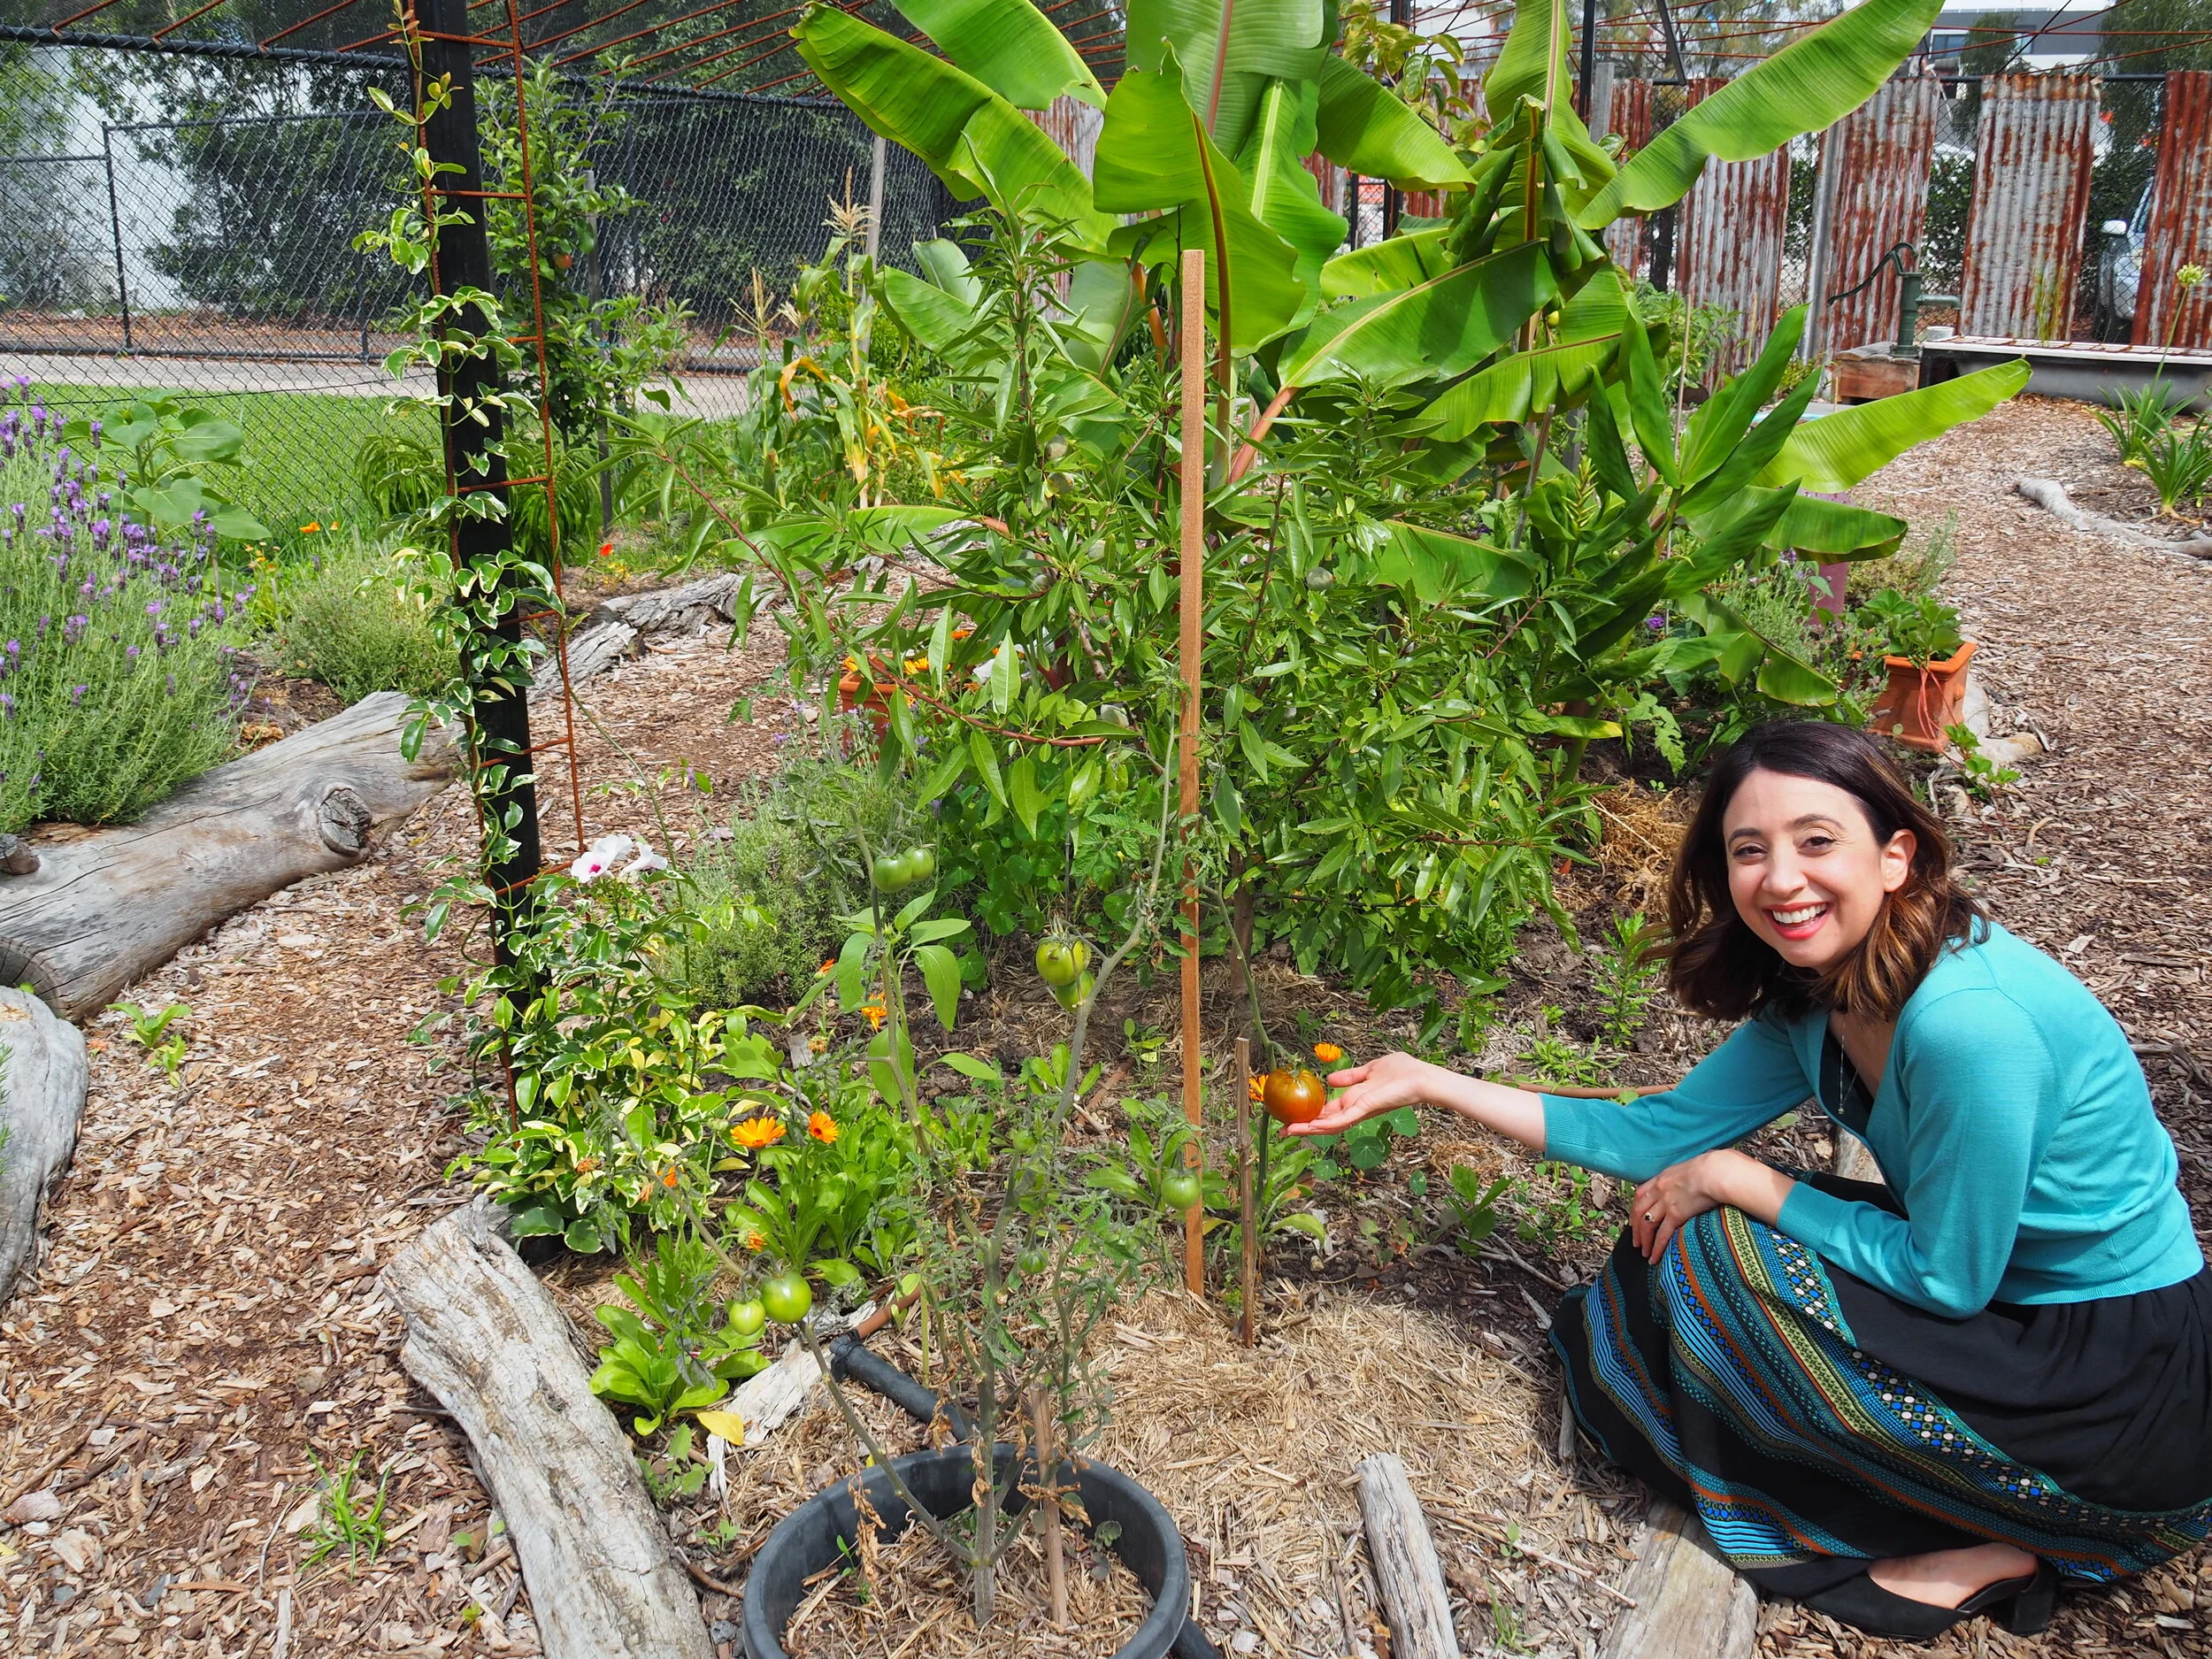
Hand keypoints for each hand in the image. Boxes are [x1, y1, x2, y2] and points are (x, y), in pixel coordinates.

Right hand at [1289, 1051, 1437, 1135]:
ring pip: (1331, 1124)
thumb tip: (1329, 1081)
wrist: (1423, 1078)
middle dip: (1305, 1127)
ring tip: (1290, 1131)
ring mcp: (1360, 1110)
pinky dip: (1327, 1124)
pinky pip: (1344, 1119)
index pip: (1329, 1110)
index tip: (1292, 1117)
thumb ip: (1350, 1077)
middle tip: (1283, 1131)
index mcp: (1355, 1098)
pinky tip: (1311, 1126)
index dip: (1311, 1115)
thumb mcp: (1370, 1069)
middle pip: (1326, 1121)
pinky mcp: (1366, 1109)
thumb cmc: (1403, 1072)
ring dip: (1310, 1128)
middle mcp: (1356, 1108)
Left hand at [1629, 1150, 1739, 1263]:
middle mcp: (1659, 1190)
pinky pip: (1662, 1234)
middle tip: (1635, 1241)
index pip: (1640, 1194)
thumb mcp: (1690, 1167)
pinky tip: (1655, 1257)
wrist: (1716, 1171)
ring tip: (1644, 1253)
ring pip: (1647, 1224)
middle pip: (1639, 1211)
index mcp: (1662, 1177)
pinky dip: (1657, 1247)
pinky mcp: (1676, 1214)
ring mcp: (1666, 1203)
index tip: (1634, 1219)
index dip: (1635, 1208)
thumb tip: (1690, 1181)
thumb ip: (1683, 1177)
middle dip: (1635, 1228)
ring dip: (1644, 1240)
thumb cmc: (1711, 1167)